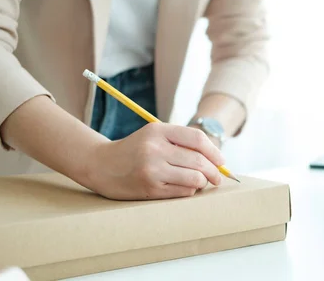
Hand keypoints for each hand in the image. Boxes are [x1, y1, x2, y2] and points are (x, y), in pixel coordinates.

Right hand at [84, 122, 224, 199]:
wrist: (101, 165)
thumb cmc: (135, 150)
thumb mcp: (154, 136)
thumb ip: (181, 141)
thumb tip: (216, 159)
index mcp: (158, 131)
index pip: (197, 139)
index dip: (214, 151)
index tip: (222, 161)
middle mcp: (155, 148)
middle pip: (199, 160)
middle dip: (214, 171)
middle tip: (218, 177)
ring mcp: (152, 169)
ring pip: (194, 178)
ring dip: (203, 182)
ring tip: (201, 182)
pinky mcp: (150, 188)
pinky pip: (182, 192)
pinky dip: (190, 190)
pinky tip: (185, 187)